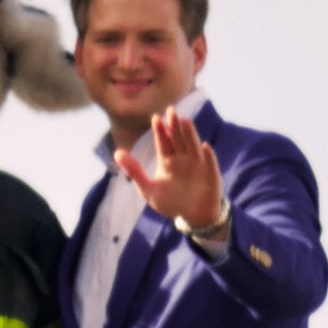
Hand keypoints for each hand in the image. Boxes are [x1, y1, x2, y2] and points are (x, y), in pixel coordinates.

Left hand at [115, 112, 225, 235]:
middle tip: (170, 110)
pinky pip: (209, 163)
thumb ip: (134, 171)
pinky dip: (207, 156)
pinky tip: (205, 147)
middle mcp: (182, 158)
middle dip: (174, 125)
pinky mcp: (211, 173)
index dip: (160, 130)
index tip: (156, 118)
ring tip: (185, 121)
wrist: (193, 216)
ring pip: (193, 146)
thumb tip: (117, 153)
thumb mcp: (149, 189)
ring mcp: (198, 164)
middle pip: (178, 139)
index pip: (163, 142)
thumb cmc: (171, 203)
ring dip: (190, 134)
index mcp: (167, 161)